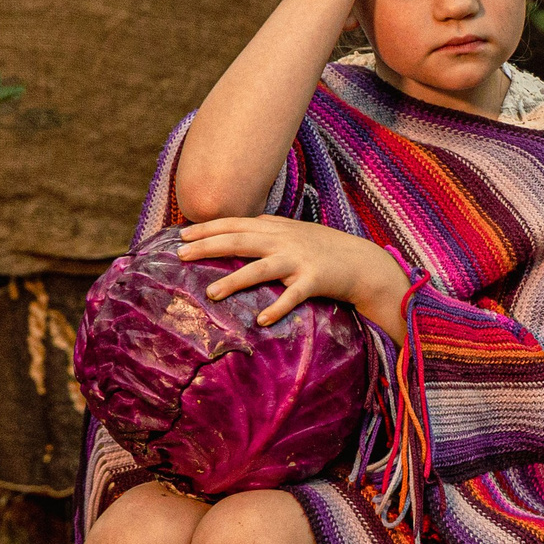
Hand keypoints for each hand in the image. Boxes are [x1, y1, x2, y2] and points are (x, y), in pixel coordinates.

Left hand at [180, 215, 407, 333]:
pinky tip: (261, 320)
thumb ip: (268, 229)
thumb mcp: (294, 232)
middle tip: (180, 255)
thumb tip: (240, 227)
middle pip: (239, 241)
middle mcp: (283, 240)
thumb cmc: (323, 250)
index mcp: (276, 228)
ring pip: (260, 269)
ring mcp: (299, 260)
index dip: (208, 228)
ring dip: (234, 281)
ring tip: (210, 293)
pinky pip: (293, 296)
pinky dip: (277, 308)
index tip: (182, 234)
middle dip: (208, 246)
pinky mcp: (315, 281)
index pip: (235, 224)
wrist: (362, 263)